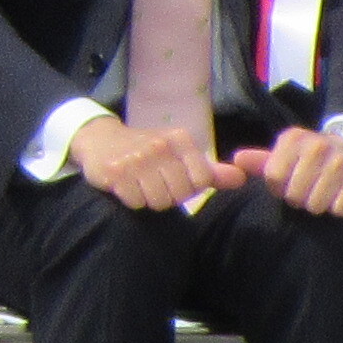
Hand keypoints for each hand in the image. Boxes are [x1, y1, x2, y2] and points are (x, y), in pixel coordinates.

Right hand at [67, 114, 222, 211]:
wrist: (100, 140)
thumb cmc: (147, 151)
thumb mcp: (179, 155)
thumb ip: (210, 171)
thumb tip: (241, 179)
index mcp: (180, 139)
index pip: (202, 181)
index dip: (189, 188)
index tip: (173, 179)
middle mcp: (160, 145)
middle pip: (180, 194)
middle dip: (168, 195)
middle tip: (154, 183)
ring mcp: (136, 158)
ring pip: (158, 201)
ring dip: (149, 199)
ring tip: (140, 184)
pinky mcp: (115, 172)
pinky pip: (136, 202)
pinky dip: (131, 199)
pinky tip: (125, 185)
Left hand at [245, 123, 342, 217]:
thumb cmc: (308, 159)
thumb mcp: (283, 156)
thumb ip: (259, 161)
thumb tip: (238, 160)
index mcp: (293, 138)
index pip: (273, 177)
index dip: (277, 188)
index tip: (285, 184)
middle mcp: (318, 144)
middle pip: (293, 193)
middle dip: (296, 199)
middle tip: (304, 191)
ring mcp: (342, 160)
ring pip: (315, 203)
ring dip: (315, 205)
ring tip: (319, 194)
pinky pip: (340, 208)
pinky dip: (336, 209)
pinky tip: (337, 197)